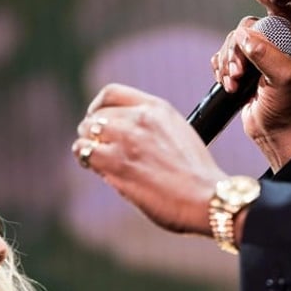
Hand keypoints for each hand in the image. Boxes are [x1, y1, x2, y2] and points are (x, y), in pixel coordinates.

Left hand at [73, 84, 227, 236]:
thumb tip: (124, 134)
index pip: (111, 93)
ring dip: (87, 145)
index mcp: (157, 108)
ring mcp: (127, 139)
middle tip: (97, 146)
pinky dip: (85, 159)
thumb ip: (152, 127)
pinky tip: (95, 167)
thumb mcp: (178, 133)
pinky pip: (84, 152)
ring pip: (86, 132)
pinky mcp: (116, 163)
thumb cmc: (197, 175)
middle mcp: (140, 118)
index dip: (98, 107)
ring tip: (95, 158)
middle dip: (93, 131)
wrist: (206, 197)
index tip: (97, 118)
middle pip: (96, 115)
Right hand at [213, 14, 290, 169]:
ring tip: (233, 82)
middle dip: (235, 48)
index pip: (277, 6)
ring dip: (227, 62)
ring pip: (232, 41)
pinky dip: (221, 68)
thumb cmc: (287, 109)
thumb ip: (266, 56)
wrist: (274, 134)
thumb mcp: (282, 81)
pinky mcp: (245, 66)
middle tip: (238, 72)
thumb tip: (245, 38)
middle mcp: (278, 43)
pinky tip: (227, 82)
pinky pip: (224, 55)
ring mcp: (260, 55)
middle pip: (246, 26)